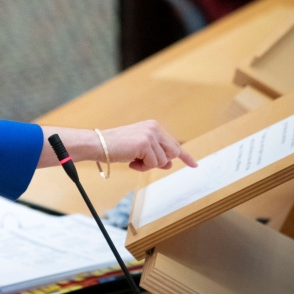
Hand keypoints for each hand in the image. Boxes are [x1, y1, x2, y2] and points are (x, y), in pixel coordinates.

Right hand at [39, 122, 197, 171]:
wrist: (98, 145)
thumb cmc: (115, 147)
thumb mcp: (139, 150)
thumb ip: (156, 154)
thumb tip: (169, 163)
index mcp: (153, 126)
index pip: (174, 144)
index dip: (185, 157)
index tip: (194, 165)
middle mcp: (154, 128)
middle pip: (172, 153)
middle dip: (159, 162)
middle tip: (140, 162)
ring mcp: (151, 135)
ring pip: (163, 161)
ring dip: (148, 165)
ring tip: (132, 160)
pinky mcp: (146, 143)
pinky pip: (154, 164)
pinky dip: (143, 167)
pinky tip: (131, 161)